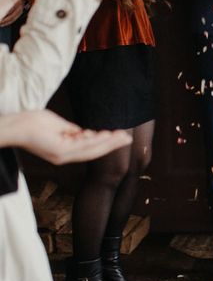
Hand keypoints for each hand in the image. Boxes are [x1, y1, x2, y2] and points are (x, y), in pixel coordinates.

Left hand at [0, 110, 130, 164]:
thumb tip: (86, 132)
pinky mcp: (58, 150)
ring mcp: (61, 155)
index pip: (90, 149)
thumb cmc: (33, 123)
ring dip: (108, 142)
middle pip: (94, 151)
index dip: (107, 144)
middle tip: (129, 138)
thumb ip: (72, 131)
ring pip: (90, 149)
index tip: (120, 136)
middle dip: (112, 144)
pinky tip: (106, 135)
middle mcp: (64, 157)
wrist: (16, 125)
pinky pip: (82, 146)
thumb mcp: (58, 127)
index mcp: (64, 152)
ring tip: (122, 136)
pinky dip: (96, 140)